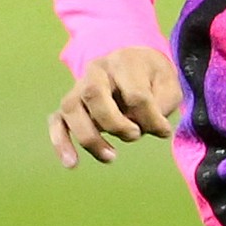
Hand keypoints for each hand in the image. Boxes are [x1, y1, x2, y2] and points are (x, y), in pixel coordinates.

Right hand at [50, 46, 182, 168]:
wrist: (136, 64)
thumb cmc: (153, 79)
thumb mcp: (169, 85)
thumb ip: (161, 104)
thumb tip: (141, 126)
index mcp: (124, 61)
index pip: (135, 94)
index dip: (151, 118)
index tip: (163, 131)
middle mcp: (96, 70)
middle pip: (93, 93)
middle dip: (115, 123)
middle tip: (135, 136)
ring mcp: (78, 87)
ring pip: (71, 108)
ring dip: (90, 137)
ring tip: (110, 157)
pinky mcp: (70, 105)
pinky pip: (56, 121)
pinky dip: (61, 143)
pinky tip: (71, 164)